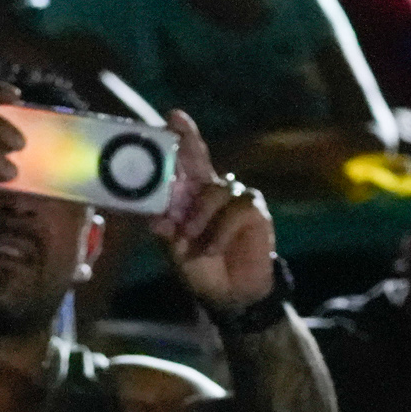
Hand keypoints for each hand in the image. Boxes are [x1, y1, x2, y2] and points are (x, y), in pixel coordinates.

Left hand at [153, 112, 277, 311]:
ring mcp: (235, 198)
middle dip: (189, 141)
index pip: (186, 163)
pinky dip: (221, 231)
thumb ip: (167, 230)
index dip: (182, 138)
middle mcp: (213, 190)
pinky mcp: (254, 211)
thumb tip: (155, 218)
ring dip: (199, 217)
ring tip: (190, 240)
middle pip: (202, 159)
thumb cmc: (201, 267)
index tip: (172, 117)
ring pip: (215, 191)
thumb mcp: (175, 249)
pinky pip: (237, 210)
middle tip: (175, 124)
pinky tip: (212, 248)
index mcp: (191, 196)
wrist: (229, 294)